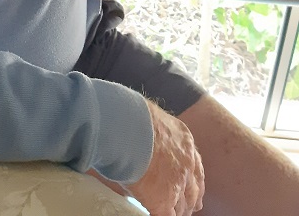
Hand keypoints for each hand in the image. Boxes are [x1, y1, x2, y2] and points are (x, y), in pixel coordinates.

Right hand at [126, 100, 204, 215]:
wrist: (126, 128)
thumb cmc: (131, 116)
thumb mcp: (153, 119)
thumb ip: (157, 134)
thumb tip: (144, 140)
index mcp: (184, 141)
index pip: (195, 166)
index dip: (192, 179)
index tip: (190, 186)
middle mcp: (187, 164)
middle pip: (194, 190)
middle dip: (191, 200)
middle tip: (186, 207)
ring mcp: (177, 184)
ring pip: (183, 207)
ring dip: (177, 211)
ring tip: (171, 213)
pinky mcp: (163, 200)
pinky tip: (156, 213)